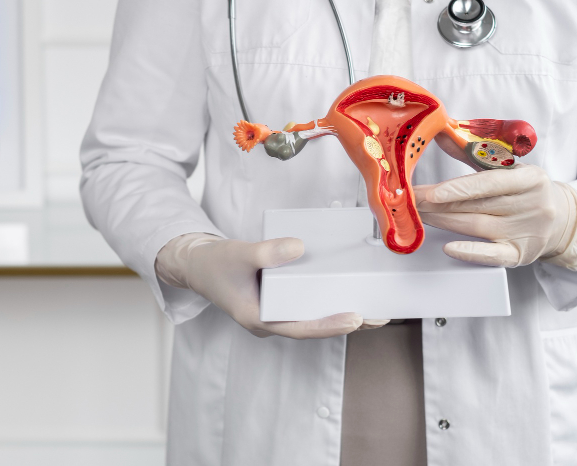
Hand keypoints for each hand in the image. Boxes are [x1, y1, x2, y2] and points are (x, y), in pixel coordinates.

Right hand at [156, 234, 380, 337]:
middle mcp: (270, 322)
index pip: (300, 328)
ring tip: (374, 309)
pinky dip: (327, 300)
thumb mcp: (239, 254)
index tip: (355, 318)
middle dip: (347, 323)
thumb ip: (267, 252)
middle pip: (314, 326)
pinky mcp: (278, 303)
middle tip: (379, 316)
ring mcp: (275, 314)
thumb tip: (299, 248)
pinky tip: (346, 291)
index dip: (329, 325)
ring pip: (313, 318)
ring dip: (341, 313)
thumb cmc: (214, 264)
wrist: (196, 265)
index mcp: (259, 320)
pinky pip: (307, 305)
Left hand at [415, 164, 576, 268]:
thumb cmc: (526, 190)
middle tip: (409, 201)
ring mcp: (528, 232)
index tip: (430, 192)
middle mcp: (532, 205)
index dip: (457, 188)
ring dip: (442, 221)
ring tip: (418, 215)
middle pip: (476, 206)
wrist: (562, 219)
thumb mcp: (508, 167)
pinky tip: (449, 248)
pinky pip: (493, 255)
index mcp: (530, 178)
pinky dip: (470, 252)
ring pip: (476, 227)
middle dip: (437, 204)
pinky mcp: (521, 254)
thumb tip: (442, 134)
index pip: (489, 183)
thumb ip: (474, 153)